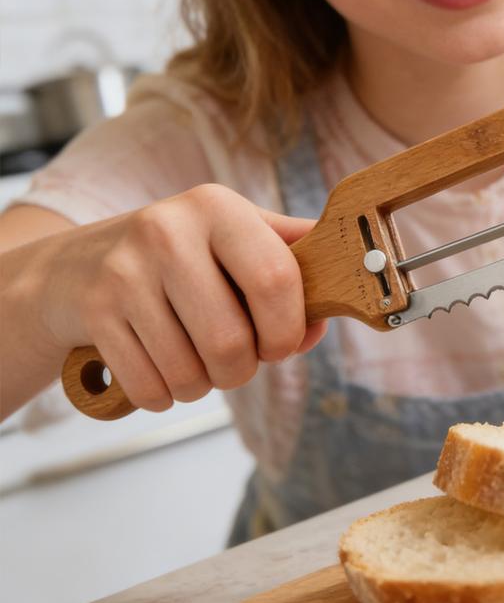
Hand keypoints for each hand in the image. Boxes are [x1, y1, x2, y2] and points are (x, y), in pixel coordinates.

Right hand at [42, 185, 327, 410]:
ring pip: (190, 372)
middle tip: (235, 361)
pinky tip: (160, 367)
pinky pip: (150, 388)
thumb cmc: (181, 257)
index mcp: (218, 207)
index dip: (288, 329)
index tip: (282, 344)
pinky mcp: (93, 312)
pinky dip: (164, 395)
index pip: (276, 280)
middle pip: (231, 341)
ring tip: (195, 360)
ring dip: (202, 385)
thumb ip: (294, 264)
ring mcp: (125, 271)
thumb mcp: (237, 237)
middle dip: (243, 370)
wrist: (77, 265)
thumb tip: (326, 315)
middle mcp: (168, 231)